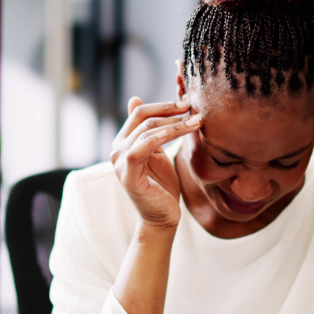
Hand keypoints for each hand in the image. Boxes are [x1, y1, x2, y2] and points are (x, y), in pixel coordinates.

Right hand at [110, 97, 202, 229]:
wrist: (163, 215)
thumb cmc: (163, 185)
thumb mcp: (158, 151)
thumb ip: (151, 129)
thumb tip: (135, 98)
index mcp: (124, 140)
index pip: (141, 112)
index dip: (164, 105)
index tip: (187, 103)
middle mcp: (118, 148)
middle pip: (144, 118)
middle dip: (171, 112)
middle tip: (194, 110)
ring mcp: (119, 162)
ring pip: (146, 131)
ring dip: (174, 125)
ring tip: (195, 122)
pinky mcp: (126, 175)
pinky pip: (138, 151)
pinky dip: (155, 139)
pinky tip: (172, 134)